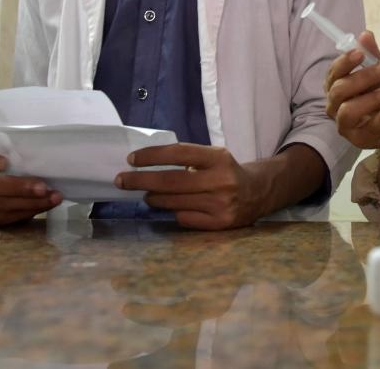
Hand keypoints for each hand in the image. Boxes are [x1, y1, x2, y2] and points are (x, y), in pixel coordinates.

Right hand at [0, 147, 61, 226]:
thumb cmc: (4, 164)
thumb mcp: (4, 154)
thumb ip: (14, 155)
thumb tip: (42, 160)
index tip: (5, 163)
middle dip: (18, 188)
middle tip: (43, 188)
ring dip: (29, 203)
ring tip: (52, 198)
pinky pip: (2, 218)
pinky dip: (25, 213)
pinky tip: (42, 207)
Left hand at [116, 143, 261, 229]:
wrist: (257, 193)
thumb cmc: (226, 172)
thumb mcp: (213, 157)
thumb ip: (187, 159)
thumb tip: (145, 165)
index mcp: (218, 158)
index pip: (178, 154)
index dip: (152, 156)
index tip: (131, 159)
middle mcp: (220, 181)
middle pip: (170, 182)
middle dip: (141, 181)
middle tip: (122, 180)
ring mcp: (220, 205)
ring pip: (173, 203)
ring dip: (153, 198)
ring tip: (146, 194)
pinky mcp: (219, 224)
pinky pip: (184, 218)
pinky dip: (174, 212)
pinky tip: (173, 207)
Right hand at [324, 31, 379, 149]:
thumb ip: (373, 55)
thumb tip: (365, 34)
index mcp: (336, 87)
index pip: (333, 74)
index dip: (344, 62)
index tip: (361, 52)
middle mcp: (335, 107)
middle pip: (339, 90)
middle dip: (363, 77)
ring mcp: (345, 126)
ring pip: (348, 110)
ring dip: (372, 98)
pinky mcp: (361, 141)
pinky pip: (369, 129)